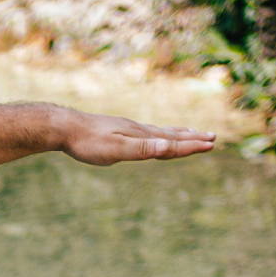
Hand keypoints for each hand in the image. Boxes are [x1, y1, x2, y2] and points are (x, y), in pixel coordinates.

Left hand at [58, 110, 215, 165]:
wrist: (63, 127)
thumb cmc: (87, 142)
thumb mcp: (114, 149)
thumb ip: (141, 149)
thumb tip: (167, 145)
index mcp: (140, 135)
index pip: (171, 142)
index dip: (191, 145)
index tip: (211, 144)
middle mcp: (137, 130)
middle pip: (170, 134)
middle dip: (192, 138)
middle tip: (212, 137)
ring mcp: (127, 129)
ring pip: (159, 131)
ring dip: (178, 133)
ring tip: (191, 132)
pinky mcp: (117, 130)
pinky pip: (146, 132)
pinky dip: (158, 133)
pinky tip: (154, 134)